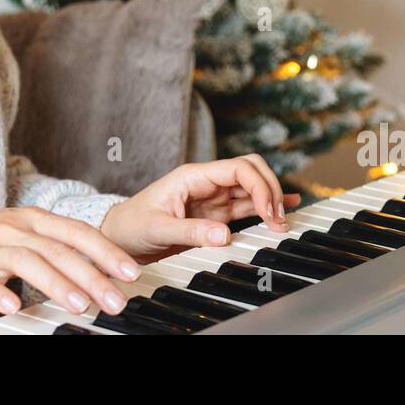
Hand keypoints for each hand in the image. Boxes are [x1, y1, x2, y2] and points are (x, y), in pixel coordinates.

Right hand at [0, 206, 140, 316]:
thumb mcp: (26, 236)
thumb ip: (59, 249)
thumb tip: (103, 270)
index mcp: (33, 219)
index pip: (76, 232)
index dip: (105, 251)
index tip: (130, 272)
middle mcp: (13, 229)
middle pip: (57, 250)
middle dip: (90, 275)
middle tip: (114, 299)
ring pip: (27, 261)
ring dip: (56, 284)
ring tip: (79, 305)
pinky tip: (15, 306)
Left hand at [99, 154, 301, 262]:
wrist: (119, 236)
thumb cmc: (132, 226)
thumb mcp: (158, 229)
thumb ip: (191, 231)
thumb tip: (224, 235)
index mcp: (193, 176)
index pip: (238, 168)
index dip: (260, 186)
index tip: (269, 212)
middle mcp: (206, 182)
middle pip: (251, 170)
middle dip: (270, 189)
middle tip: (278, 218)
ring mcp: (213, 197)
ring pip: (252, 188)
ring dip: (270, 201)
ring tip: (282, 223)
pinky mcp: (215, 214)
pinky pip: (246, 205)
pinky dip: (265, 207)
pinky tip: (284, 210)